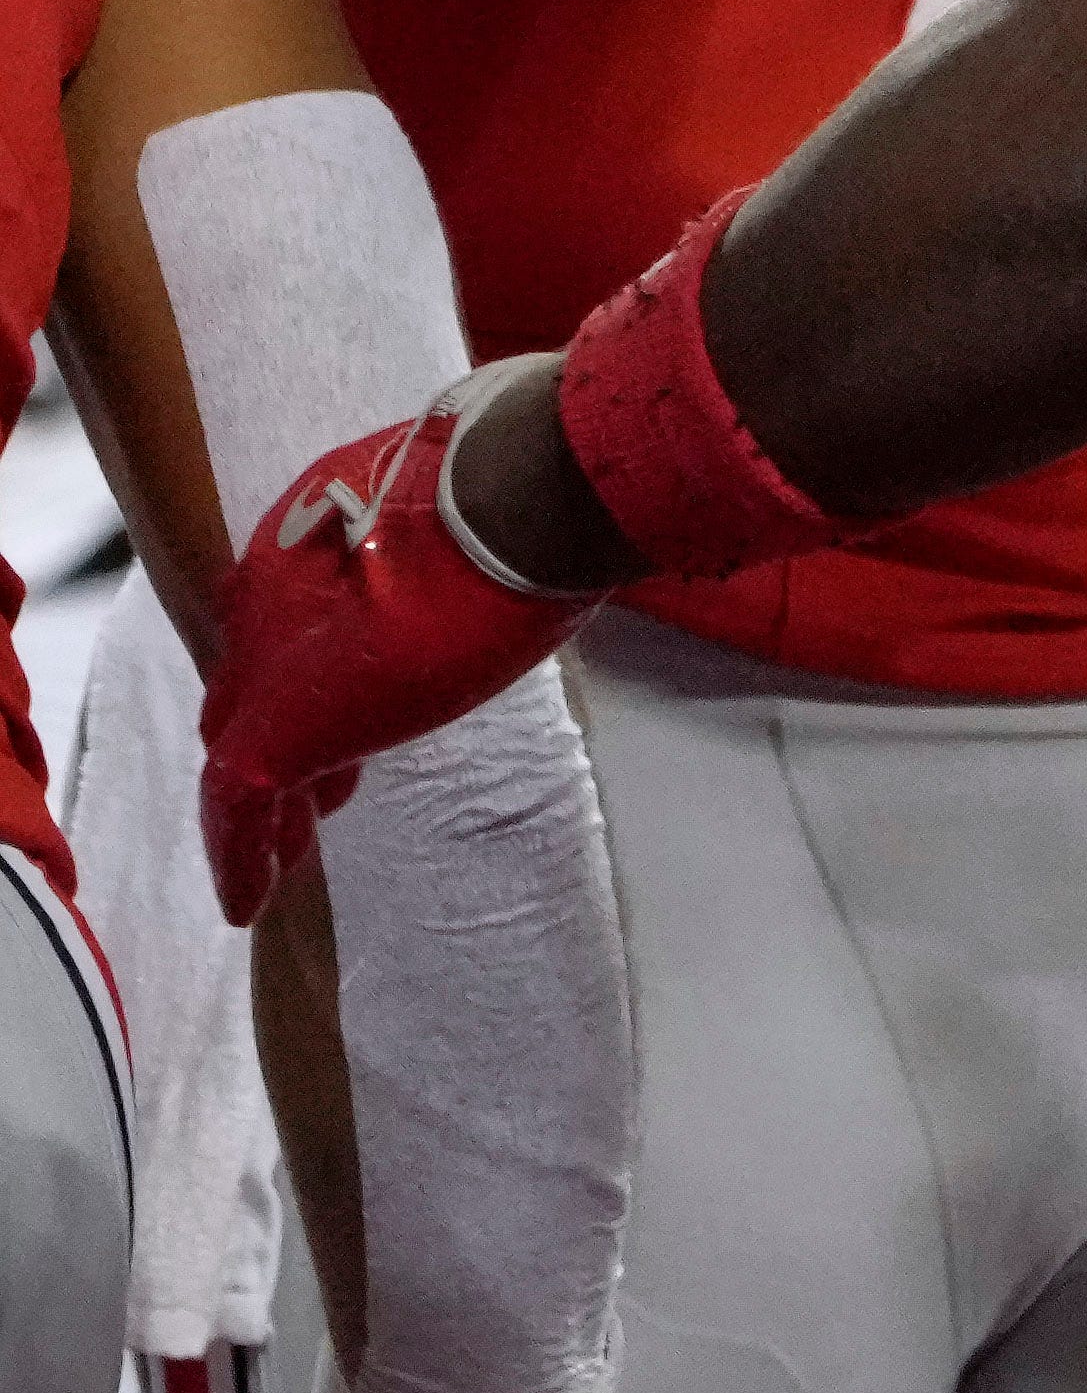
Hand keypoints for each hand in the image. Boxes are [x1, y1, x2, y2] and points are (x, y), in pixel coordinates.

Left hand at [200, 372, 595, 920]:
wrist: (522, 499)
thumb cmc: (523, 491)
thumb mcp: (487, 513)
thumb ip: (470, 539)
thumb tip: (544, 536)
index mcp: (319, 528)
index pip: (291, 612)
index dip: (310, 659)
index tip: (354, 692)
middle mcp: (272, 591)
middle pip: (255, 682)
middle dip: (289, 730)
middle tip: (330, 784)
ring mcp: (267, 665)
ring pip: (245, 743)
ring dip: (275, 794)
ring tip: (299, 843)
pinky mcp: (274, 734)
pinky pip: (237, 811)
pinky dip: (240, 857)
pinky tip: (250, 902)